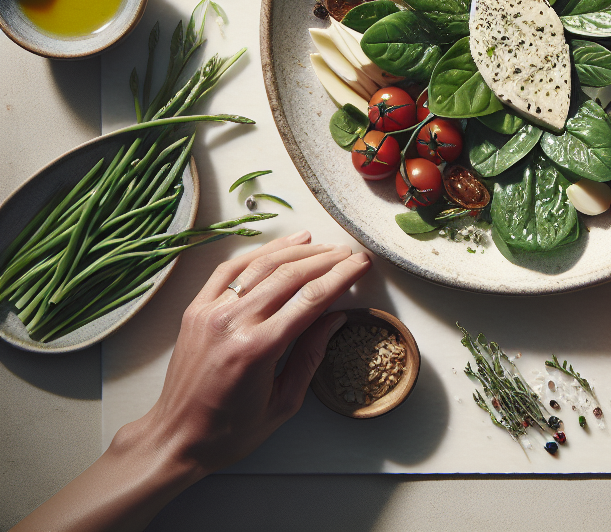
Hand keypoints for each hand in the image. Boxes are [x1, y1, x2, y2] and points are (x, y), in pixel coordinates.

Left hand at [14, 230, 371, 531]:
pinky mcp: (196, 308)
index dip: (341, 276)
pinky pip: (231, 270)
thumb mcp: (284, 403)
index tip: (362, 264)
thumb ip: (311, 355)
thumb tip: (336, 316)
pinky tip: (280, 246)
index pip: (311, 298)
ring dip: (296, 251)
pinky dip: (259, 253)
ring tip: (322, 245)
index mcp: (258, 349)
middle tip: (349, 253)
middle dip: (326, 260)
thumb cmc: (231, 431)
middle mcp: (233, 323)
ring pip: (262, 265)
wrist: (175, 439)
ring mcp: (211, 312)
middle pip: (290, 275)